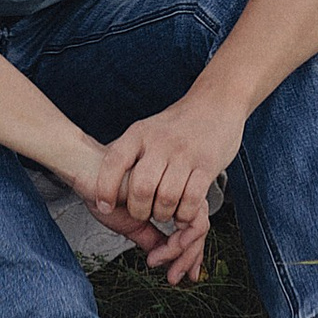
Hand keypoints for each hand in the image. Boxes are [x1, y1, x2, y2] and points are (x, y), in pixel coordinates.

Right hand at [78, 176, 211, 284]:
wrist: (88, 177)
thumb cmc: (107, 195)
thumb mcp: (134, 226)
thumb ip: (154, 240)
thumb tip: (170, 264)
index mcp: (172, 198)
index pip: (194, 227)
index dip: (190, 255)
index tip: (176, 275)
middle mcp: (178, 190)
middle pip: (201, 228)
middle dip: (189, 258)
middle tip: (172, 277)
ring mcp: (177, 186)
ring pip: (197, 226)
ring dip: (179, 253)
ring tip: (155, 262)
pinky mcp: (171, 186)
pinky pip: (186, 221)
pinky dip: (175, 244)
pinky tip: (155, 255)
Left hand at [84, 87, 245, 270]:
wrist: (215, 103)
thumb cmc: (177, 124)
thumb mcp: (147, 129)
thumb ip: (130, 152)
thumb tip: (102, 178)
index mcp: (140, 133)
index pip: (115, 162)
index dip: (105, 188)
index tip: (104, 206)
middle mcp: (161, 142)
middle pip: (142, 188)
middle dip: (139, 210)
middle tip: (142, 214)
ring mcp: (185, 154)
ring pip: (167, 198)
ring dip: (164, 214)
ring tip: (164, 213)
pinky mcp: (207, 165)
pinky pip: (192, 199)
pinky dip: (184, 214)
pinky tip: (182, 214)